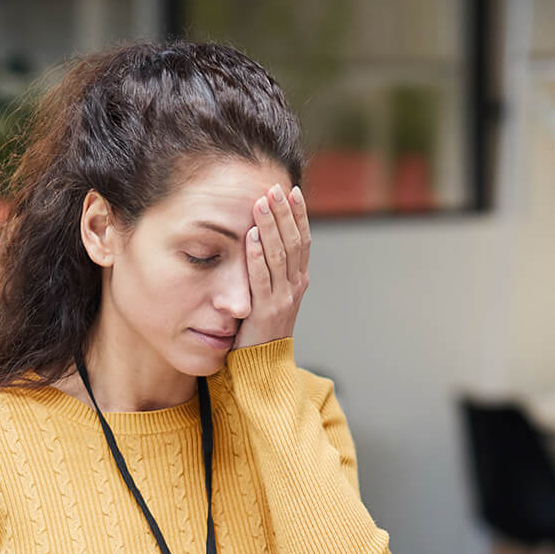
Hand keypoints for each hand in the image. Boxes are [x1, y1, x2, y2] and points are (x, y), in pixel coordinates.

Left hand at [238, 183, 310, 349]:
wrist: (264, 365)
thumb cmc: (263, 328)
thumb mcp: (275, 295)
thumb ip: (275, 271)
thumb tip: (267, 238)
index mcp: (299, 280)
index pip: (304, 240)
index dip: (299, 214)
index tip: (292, 190)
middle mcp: (295, 286)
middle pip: (294, 241)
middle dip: (284, 213)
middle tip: (274, 188)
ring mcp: (282, 298)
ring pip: (279, 255)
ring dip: (270, 227)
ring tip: (261, 203)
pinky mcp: (265, 311)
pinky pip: (261, 278)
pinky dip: (255, 255)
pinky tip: (250, 236)